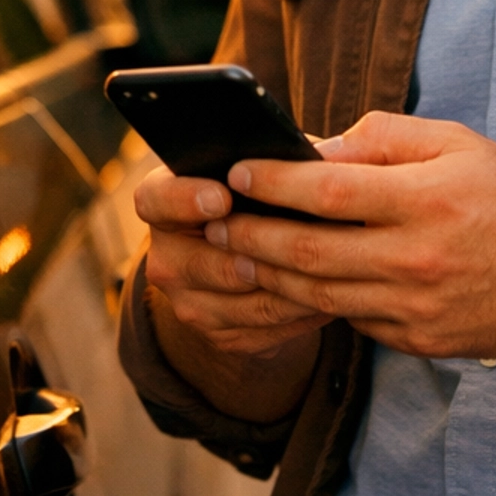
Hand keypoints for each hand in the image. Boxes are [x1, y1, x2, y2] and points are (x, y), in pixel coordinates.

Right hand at [133, 162, 332, 418]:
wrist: (239, 259)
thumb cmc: (253, 196)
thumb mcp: (254, 171)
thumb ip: (274, 160)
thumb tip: (319, 158)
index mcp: (163, 204)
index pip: (157, 200)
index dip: (185, 200)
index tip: (220, 197)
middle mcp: (166, 259)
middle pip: (209, 264)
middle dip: (260, 253)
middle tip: (304, 240)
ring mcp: (189, 304)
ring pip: (250, 302)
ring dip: (298, 286)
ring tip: (339, 267)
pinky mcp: (219, 337)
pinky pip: (268, 328)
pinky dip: (304, 313)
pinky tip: (334, 293)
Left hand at [205, 111, 495, 359]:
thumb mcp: (457, 145)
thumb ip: (385, 140)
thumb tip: (319, 148)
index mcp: (426, 200)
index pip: (329, 190)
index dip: (275, 182)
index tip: (237, 171)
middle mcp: (418, 258)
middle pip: (309, 253)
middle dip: (250, 237)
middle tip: (212, 224)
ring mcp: (416, 307)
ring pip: (320, 296)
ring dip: (268, 276)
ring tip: (234, 256)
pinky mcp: (419, 340)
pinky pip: (352, 320)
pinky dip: (316, 302)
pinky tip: (290, 284)